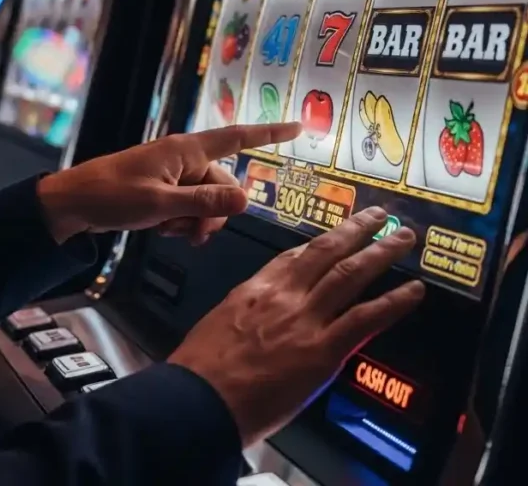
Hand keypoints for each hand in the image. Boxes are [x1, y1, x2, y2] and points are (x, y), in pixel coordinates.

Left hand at [37, 122, 300, 243]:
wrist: (74, 204)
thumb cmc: (111, 195)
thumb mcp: (161, 204)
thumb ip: (204, 203)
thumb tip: (245, 200)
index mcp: (185, 150)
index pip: (237, 138)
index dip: (270, 133)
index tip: (300, 126)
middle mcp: (183, 159)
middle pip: (223, 184)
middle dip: (214, 213)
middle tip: (191, 235)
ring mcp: (173, 176)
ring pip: (206, 201)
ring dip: (195, 222)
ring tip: (168, 231)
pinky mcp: (162, 191)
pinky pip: (188, 208)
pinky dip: (181, 222)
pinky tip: (161, 230)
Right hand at [168, 207, 425, 446]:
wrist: (199, 396)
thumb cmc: (199, 371)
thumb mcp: (215, 327)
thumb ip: (243, 320)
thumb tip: (255, 328)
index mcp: (252, 290)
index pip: (291, 258)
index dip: (318, 244)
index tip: (334, 236)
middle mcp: (281, 296)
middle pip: (325, 252)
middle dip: (355, 231)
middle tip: (380, 216)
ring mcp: (304, 320)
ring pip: (350, 274)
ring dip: (380, 252)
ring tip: (403, 238)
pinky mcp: (322, 349)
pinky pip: (364, 318)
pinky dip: (393, 302)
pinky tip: (414, 292)